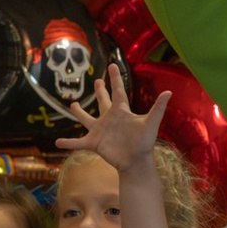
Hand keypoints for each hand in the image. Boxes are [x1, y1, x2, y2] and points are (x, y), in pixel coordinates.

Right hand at [54, 65, 170, 172]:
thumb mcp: (151, 123)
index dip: (115, 78)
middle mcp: (109, 119)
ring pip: (87, 119)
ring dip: (79, 113)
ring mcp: (100, 130)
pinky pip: (78, 143)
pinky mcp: (94, 143)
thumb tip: (169, 92)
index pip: (118, 91)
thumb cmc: (144, 142)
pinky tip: (57, 141)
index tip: (112, 65)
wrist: (136, 162)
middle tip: (97, 80)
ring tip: (72, 105)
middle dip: (100, 91)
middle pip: (103, 101)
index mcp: (121, 111)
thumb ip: (158, 108)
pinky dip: (68, 143)